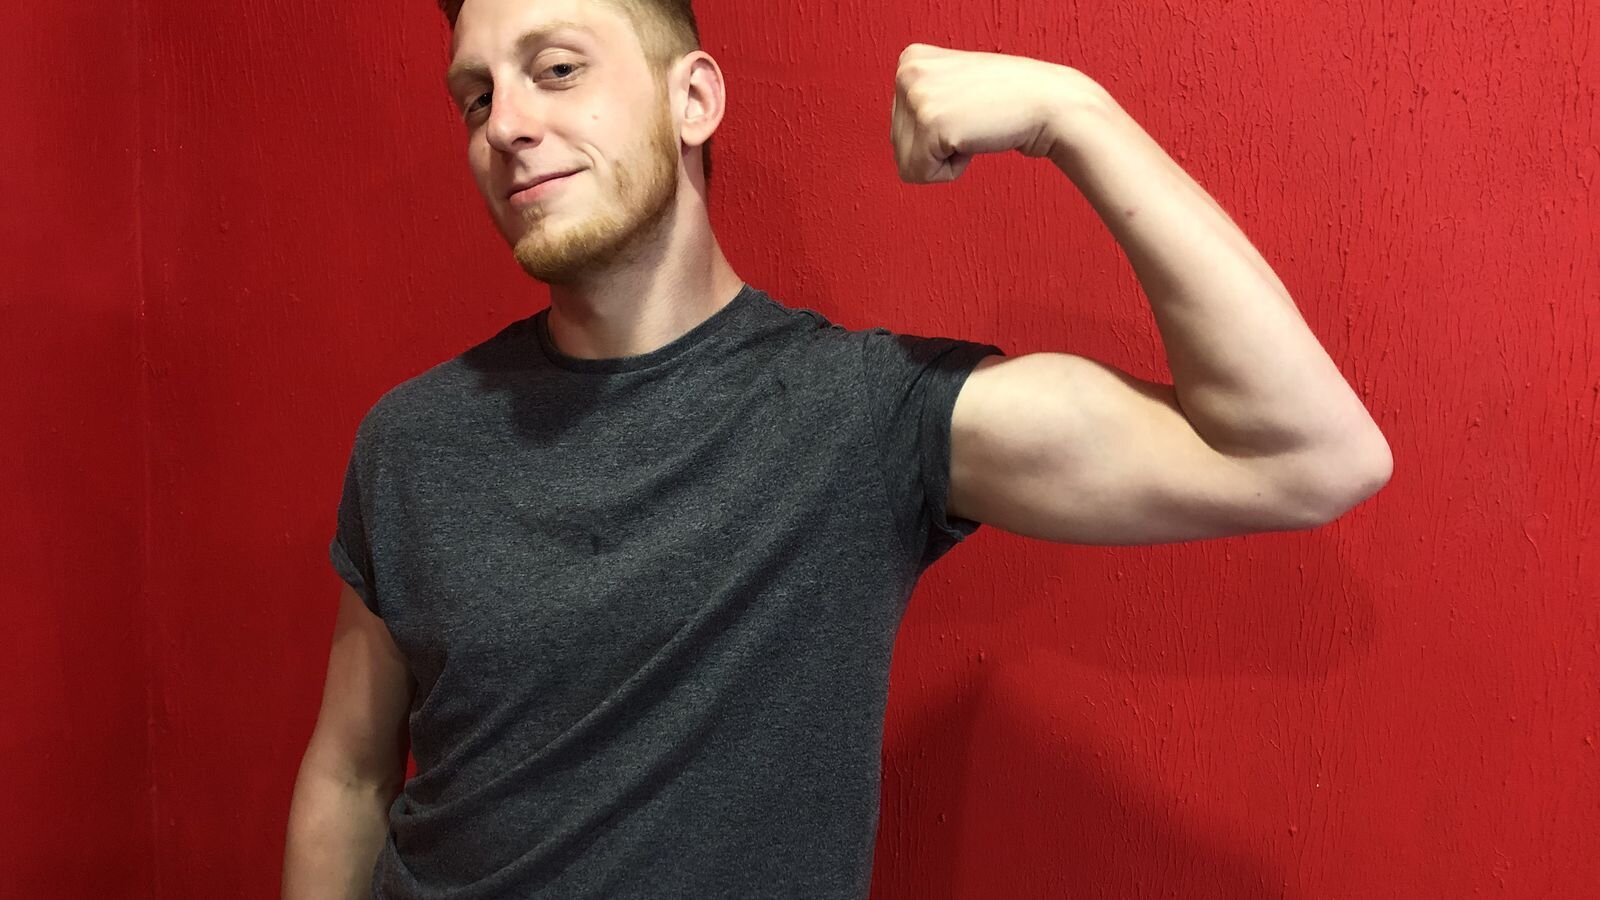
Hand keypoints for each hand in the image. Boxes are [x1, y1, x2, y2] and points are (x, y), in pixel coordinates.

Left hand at [890, 43, 1075, 183]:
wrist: (1049, 104)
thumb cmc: (1008, 100)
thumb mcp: (953, 84)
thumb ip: (924, 97)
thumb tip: (899, 131)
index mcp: (911, 59)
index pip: (899, 125)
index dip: (935, 132)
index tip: (966, 112)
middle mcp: (908, 72)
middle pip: (898, 145)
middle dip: (936, 148)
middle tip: (972, 122)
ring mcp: (918, 96)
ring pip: (906, 162)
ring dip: (944, 159)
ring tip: (973, 129)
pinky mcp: (930, 123)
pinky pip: (920, 174)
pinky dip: (951, 170)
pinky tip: (974, 140)